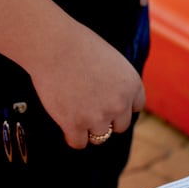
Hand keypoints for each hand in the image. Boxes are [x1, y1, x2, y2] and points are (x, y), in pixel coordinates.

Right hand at [29, 25, 145, 149]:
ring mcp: (98, 117)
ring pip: (99, 137)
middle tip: (89, 109)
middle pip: (119, 126)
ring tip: (75, 114)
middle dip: (107, 120)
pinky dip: (72, 136)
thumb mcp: (110, 59)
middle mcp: (119, 104)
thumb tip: (110, 99)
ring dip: (88, 129)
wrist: (53, 46)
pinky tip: (65, 125)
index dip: (121, 106)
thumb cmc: (77, 44)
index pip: (135, 107)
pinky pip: (78, 143)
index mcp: (131, 85)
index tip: (109, 103)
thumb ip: (116, 81)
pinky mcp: (75, 125)